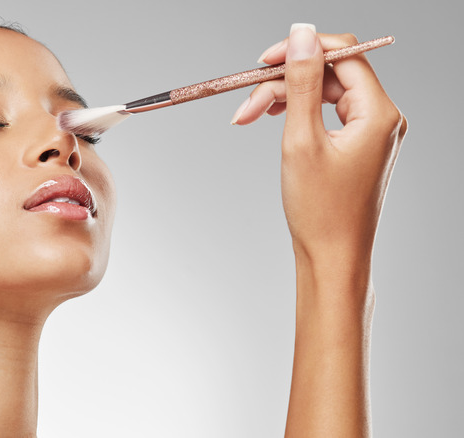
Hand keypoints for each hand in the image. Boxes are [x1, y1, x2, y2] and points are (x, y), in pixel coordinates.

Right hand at [233, 24, 407, 265]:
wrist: (332, 259)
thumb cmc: (319, 210)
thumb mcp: (301, 140)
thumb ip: (301, 83)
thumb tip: (301, 34)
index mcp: (378, 113)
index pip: (343, 54)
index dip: (301, 50)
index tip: (263, 61)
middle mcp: (382, 118)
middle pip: (329, 76)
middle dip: (284, 83)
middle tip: (246, 102)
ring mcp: (371, 134)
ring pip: (324, 95)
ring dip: (285, 99)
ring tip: (248, 116)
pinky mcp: (358, 148)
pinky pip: (327, 116)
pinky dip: (298, 116)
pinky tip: (273, 121)